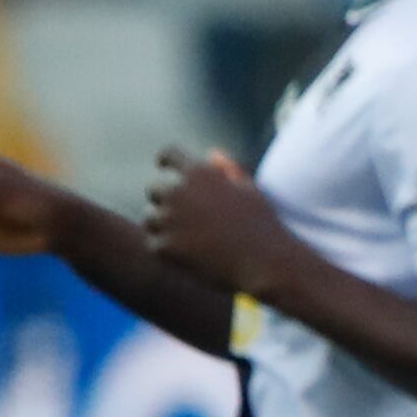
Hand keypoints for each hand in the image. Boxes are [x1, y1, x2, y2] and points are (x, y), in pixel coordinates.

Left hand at [143, 148, 298, 295]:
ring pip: (150, 217)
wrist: (266, 262)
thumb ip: (229, 169)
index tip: (167, 170)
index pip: (167, 155)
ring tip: (189, 237)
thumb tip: (212, 154)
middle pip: (153, 188)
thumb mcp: (250, 190)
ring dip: (163, 225)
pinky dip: (166, 248)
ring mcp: (170, 220)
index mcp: (199, 173)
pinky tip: (188, 253)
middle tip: (185, 217)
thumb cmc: (262, 224)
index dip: (166, 162)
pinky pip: (153, 243)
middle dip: (165, 199)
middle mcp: (179, 191)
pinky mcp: (166, 246)